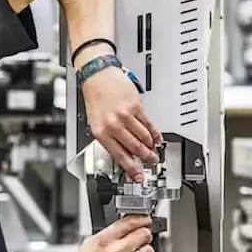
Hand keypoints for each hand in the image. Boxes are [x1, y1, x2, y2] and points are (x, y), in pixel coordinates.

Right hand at [65, 215, 154, 251]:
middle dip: (144, 234)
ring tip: (139, 251)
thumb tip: (123, 229)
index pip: (130, 222)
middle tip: (142, 236)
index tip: (144, 220)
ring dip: (146, 249)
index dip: (141, 219)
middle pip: (144, 233)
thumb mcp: (91, 242)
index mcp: (105, 238)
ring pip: (149, 249)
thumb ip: (109, 234)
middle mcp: (117, 248)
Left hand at [81, 60, 162, 181]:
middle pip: (135, 148)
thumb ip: (108, 137)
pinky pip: (149, 124)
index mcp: (101, 132)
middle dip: (146, 158)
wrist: (97, 76)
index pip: (120, 156)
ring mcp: (126, 116)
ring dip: (151, 147)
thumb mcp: (95, 122)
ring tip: (155, 151)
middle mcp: (113, 125)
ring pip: (144, 137)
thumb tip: (123, 153)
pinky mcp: (136, 106)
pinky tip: (157, 138)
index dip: (132, 168)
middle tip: (152, 163)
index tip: (139, 176)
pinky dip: (155, 133)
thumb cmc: (95, 97)